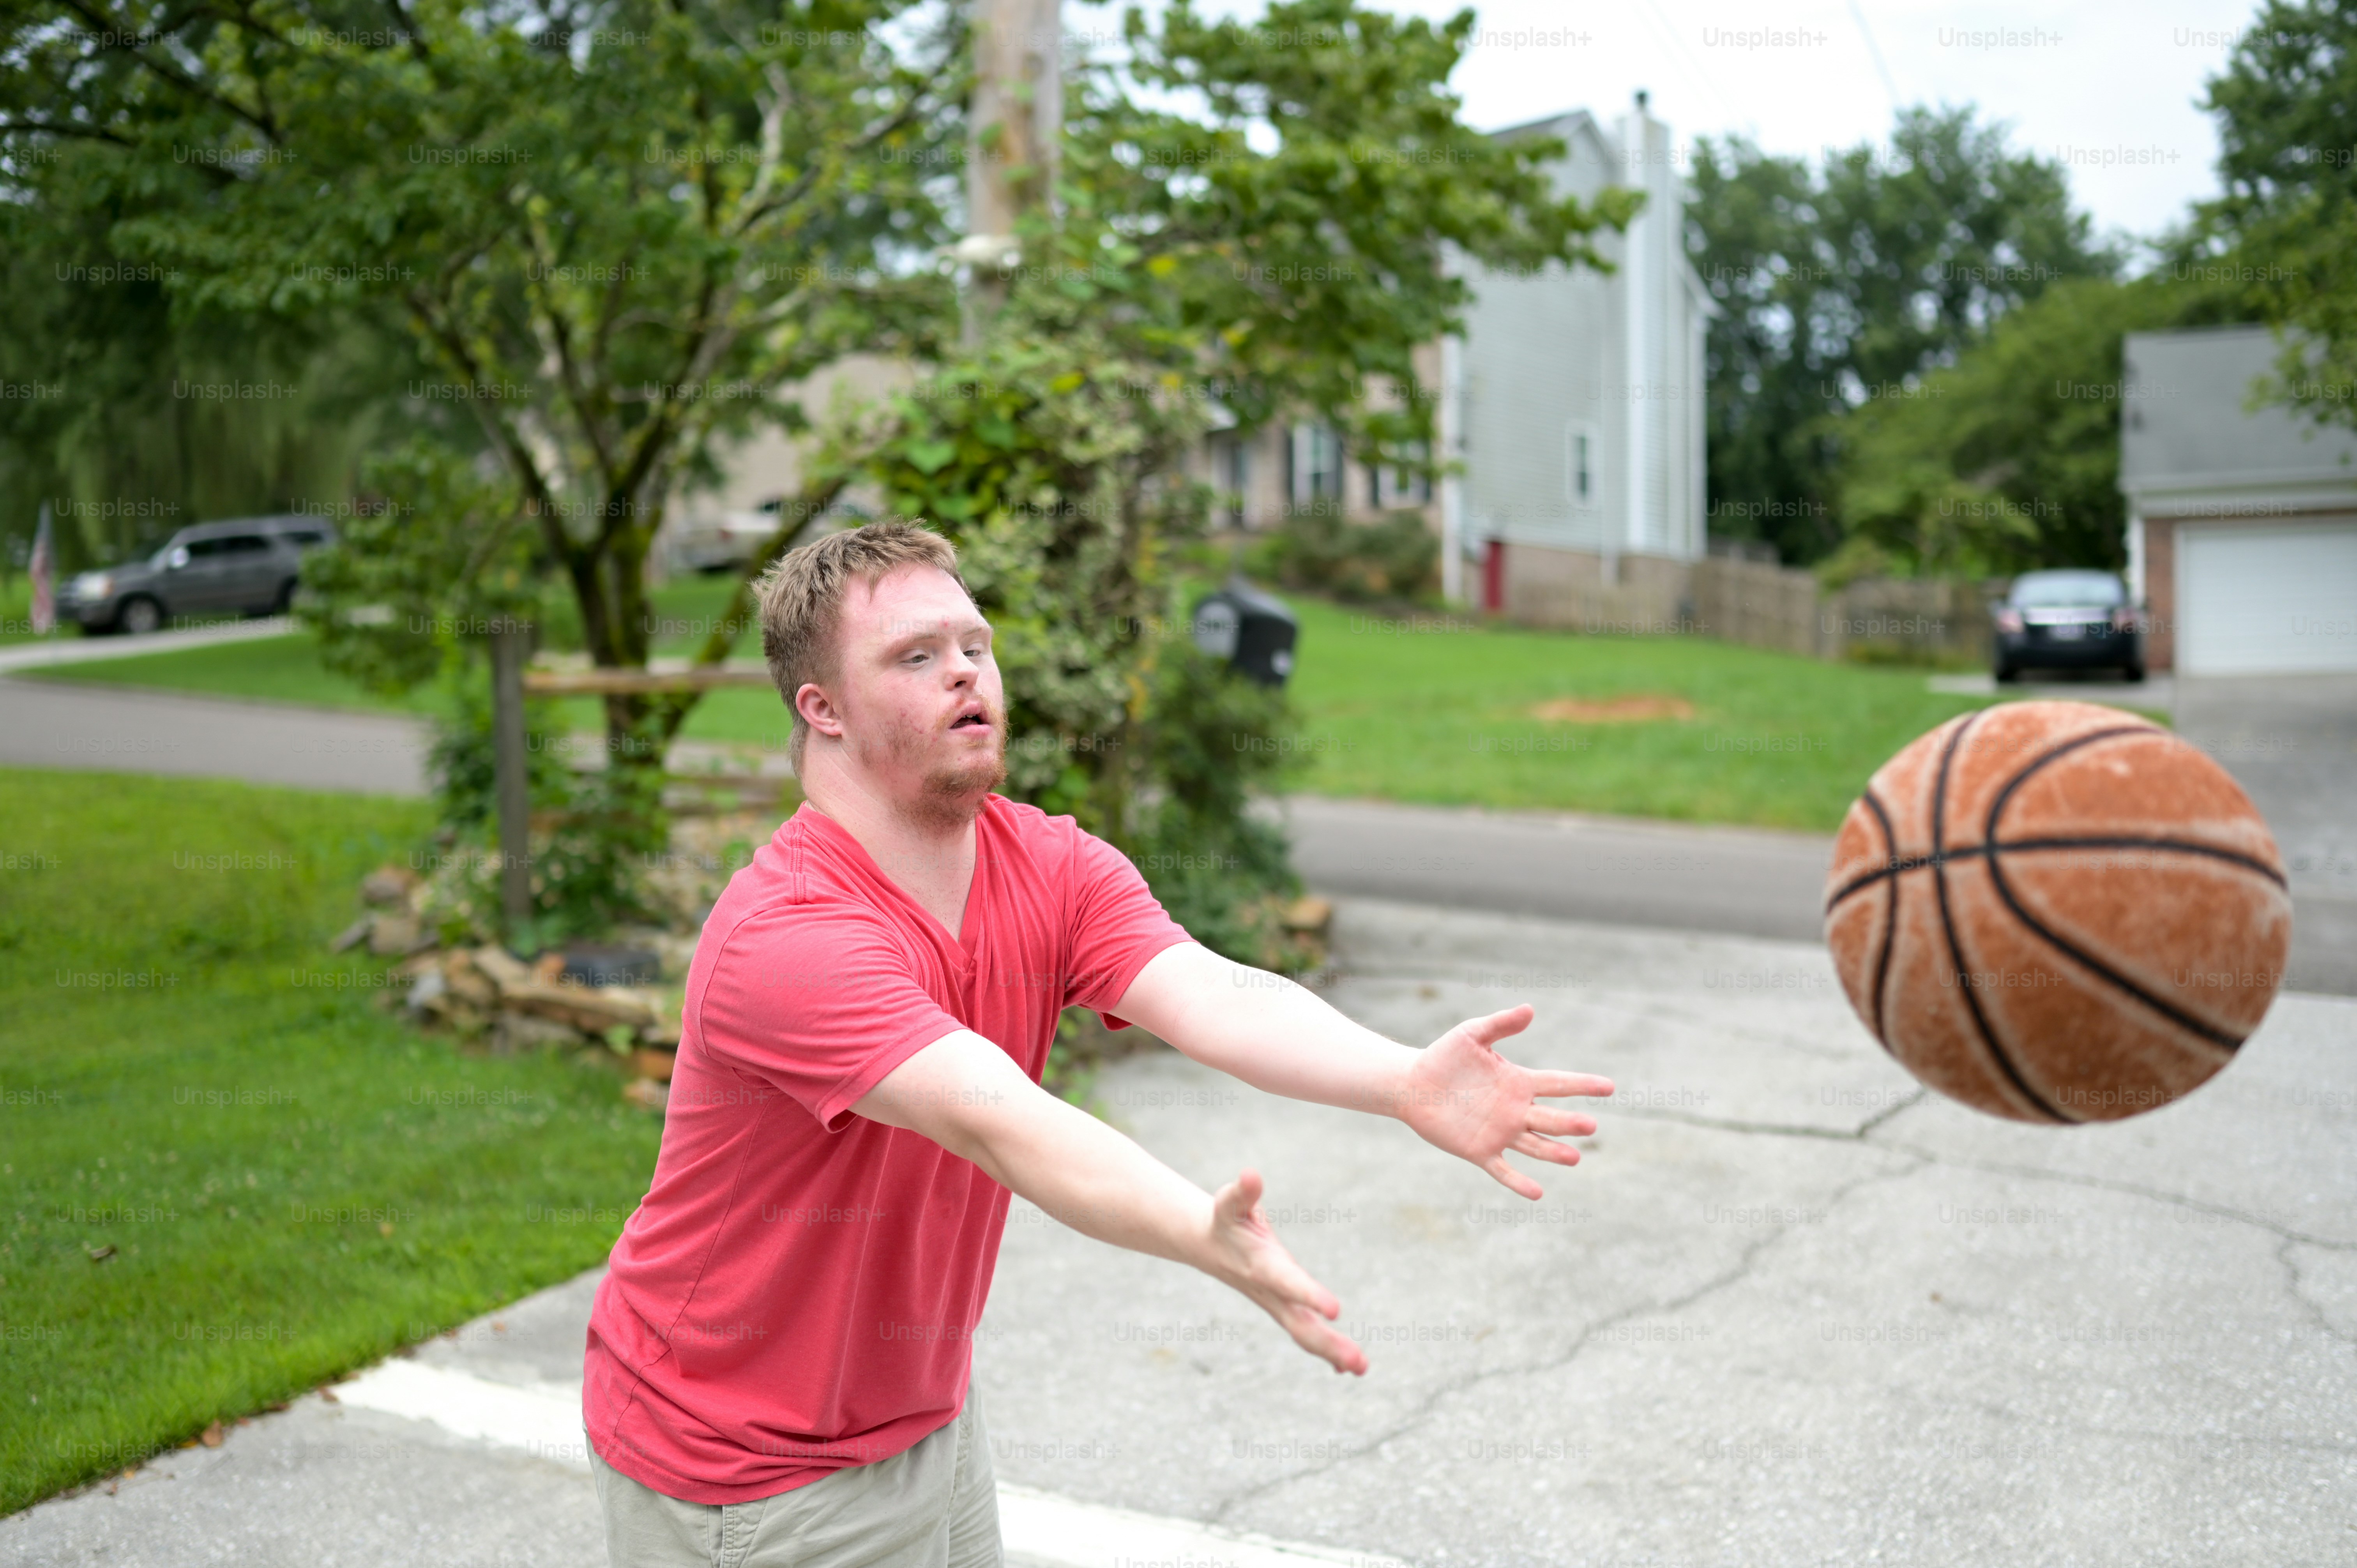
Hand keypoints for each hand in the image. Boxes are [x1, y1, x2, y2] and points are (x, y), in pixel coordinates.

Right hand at [1201, 1169, 1366, 1374]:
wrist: (1207, 1243)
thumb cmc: (1225, 1218)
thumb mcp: (1230, 1201)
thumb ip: (1242, 1192)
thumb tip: (1250, 1175)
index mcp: (1261, 1266)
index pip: (1288, 1282)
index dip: (1310, 1295)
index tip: (1336, 1310)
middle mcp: (1270, 1291)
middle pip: (1300, 1324)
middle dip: (1328, 1343)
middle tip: (1360, 1362)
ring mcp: (1276, 1303)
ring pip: (1304, 1333)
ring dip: (1333, 1352)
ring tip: (1363, 1367)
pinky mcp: (1282, 1306)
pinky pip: (1303, 1332)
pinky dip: (1324, 1351)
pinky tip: (1346, 1367)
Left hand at [1396, 1005, 1612, 1198]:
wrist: (1412, 1084)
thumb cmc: (1443, 1057)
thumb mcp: (1472, 1035)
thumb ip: (1500, 1024)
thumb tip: (1530, 1009)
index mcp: (1519, 1082)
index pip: (1558, 1083)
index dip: (1584, 1084)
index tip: (1609, 1086)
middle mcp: (1516, 1110)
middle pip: (1550, 1117)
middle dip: (1570, 1122)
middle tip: (1590, 1125)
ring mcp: (1500, 1132)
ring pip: (1535, 1145)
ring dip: (1554, 1152)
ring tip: (1574, 1158)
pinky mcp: (1480, 1151)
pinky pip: (1503, 1169)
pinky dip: (1519, 1182)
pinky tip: (1537, 1193)